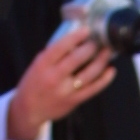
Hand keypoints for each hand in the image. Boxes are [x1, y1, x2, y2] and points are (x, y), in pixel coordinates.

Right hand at [5, 24, 115, 139]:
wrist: (29, 109)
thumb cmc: (34, 84)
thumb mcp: (38, 65)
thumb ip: (54, 54)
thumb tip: (75, 41)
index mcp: (43, 64)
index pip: (61, 46)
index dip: (76, 37)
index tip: (86, 30)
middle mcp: (54, 77)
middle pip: (77, 59)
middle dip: (90, 47)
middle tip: (97, 41)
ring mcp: (65, 90)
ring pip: (89, 74)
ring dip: (101, 61)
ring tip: (107, 52)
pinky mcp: (74, 100)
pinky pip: (93, 88)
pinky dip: (104, 79)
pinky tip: (111, 70)